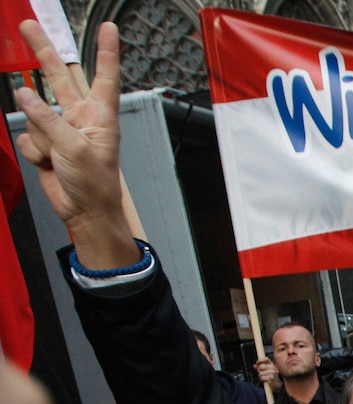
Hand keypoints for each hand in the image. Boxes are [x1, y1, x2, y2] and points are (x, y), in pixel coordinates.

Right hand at [15, 20, 137, 269]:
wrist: (84, 211)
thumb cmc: (95, 184)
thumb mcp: (75, 149)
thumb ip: (50, 121)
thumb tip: (26, 96)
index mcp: (100, 116)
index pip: (105, 77)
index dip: (107, 52)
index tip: (109, 28)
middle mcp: (81, 118)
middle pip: (60, 78)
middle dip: (43, 52)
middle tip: (28, 26)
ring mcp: (62, 130)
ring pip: (37, 116)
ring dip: (42, 138)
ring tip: (56, 156)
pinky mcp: (46, 144)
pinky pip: (29, 138)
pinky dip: (35, 152)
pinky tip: (48, 163)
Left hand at [254, 357, 280, 391]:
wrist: (276, 384)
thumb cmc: (270, 377)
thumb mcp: (265, 371)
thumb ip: (259, 367)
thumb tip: (254, 365)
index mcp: (272, 364)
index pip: (266, 359)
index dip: (260, 360)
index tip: (257, 363)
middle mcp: (273, 367)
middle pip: (261, 366)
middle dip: (259, 370)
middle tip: (261, 373)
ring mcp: (273, 373)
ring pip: (261, 373)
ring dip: (260, 376)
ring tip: (263, 377)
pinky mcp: (272, 378)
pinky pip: (262, 378)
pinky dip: (262, 379)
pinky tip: (265, 380)